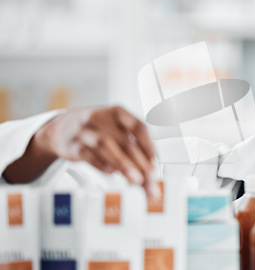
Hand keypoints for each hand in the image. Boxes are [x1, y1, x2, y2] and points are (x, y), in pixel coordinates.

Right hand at [37, 106, 158, 196]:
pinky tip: (110, 172)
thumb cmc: (97, 130)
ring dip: (123, 164)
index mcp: (118, 113)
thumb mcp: (116, 131)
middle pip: (125, 141)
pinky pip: (86, 153)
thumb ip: (133, 150)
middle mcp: (102, 118)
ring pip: (106, 145)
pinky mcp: (72, 144)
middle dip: (139, 163)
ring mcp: (85, 130)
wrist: (60, 128)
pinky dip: (100, 163)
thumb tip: (151, 175)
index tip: (154, 163)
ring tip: (135, 180)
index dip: (148, 146)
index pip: (138, 127)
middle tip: (148, 179)